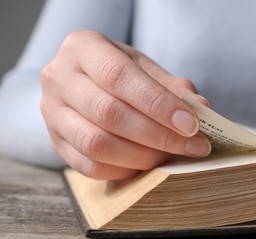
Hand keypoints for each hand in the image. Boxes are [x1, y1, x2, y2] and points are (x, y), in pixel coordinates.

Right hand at [40, 31, 210, 179]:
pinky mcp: (55, 142)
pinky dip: (124, 169)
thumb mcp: (144, 69)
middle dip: (158, 135)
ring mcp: (52, 113)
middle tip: (193, 146)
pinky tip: (147, 164)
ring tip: (170, 156)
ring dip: (142, 156)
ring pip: (97, 144)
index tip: (191, 125)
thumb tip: (201, 108)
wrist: (83, 83)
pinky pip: (89, 165)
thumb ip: (172, 86)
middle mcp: (59, 78)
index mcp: (83, 48)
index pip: (120, 77)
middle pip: (109, 113)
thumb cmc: (119, 74)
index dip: (158, 104)